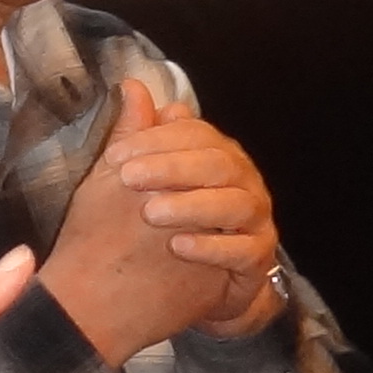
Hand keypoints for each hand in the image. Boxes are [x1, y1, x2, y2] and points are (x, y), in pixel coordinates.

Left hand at [41, 79, 258, 362]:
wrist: (175, 287)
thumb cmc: (155, 225)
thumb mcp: (136, 181)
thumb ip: (138, 136)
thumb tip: (132, 85)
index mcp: (216, 155)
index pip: (195, 134)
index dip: (155, 141)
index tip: (114, 157)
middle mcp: (242, 182)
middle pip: (217, 164)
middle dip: (171, 168)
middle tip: (127, 179)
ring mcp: (255, 220)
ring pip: (235, 204)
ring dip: (191, 206)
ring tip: (150, 213)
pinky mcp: (258, 259)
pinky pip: (243, 250)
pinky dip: (212, 247)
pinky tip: (179, 246)